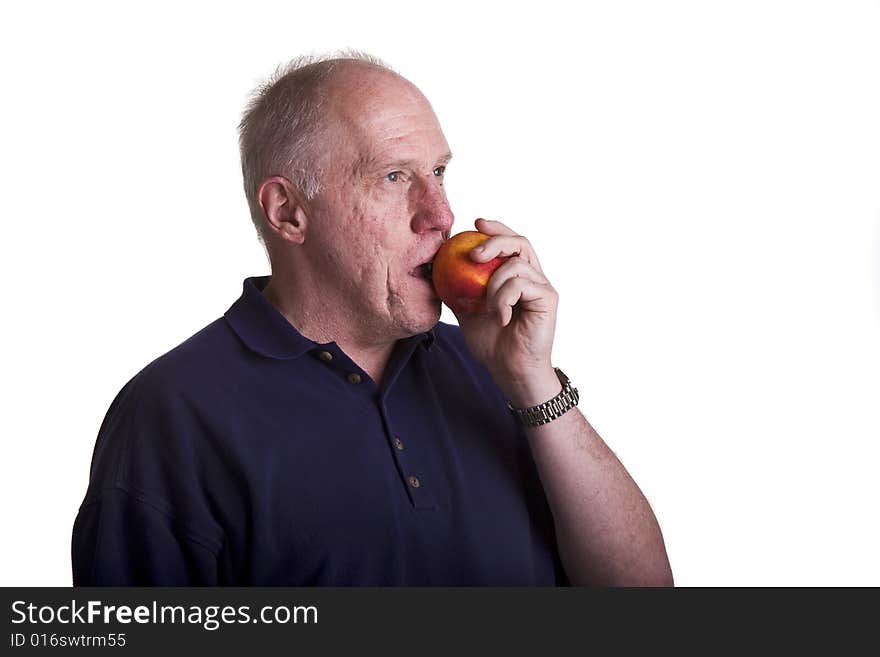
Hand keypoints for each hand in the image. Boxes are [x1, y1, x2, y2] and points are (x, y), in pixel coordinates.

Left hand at [453, 218, 559, 401]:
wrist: (509, 370)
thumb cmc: (491, 343)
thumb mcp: (465, 312)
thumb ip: (457, 289)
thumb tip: (435, 269)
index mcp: (516, 275)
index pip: (509, 241)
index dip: (495, 228)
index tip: (474, 223)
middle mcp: (533, 276)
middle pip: (519, 242)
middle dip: (494, 240)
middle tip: (472, 254)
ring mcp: (542, 286)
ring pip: (516, 265)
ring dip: (493, 283)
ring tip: (487, 307)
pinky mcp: (548, 298)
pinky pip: (520, 284)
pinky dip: (504, 299)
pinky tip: (500, 317)